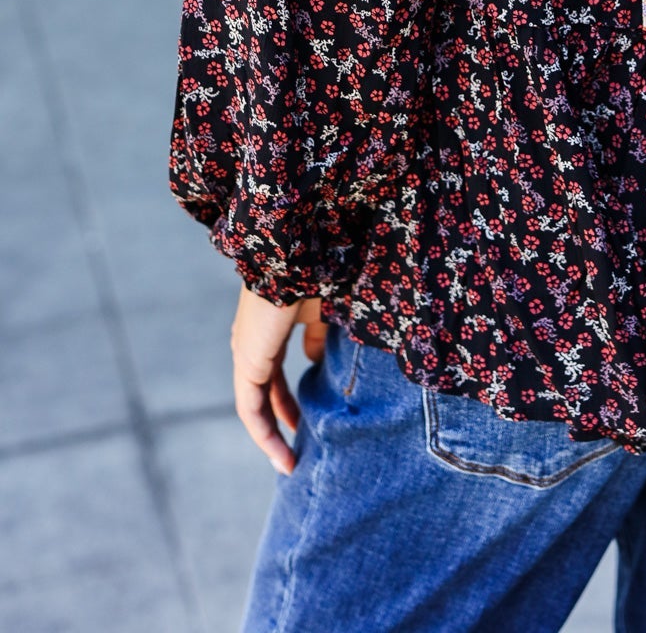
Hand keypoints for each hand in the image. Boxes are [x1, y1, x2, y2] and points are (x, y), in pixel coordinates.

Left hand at [230, 285, 325, 473]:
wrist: (297, 256)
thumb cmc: (316, 275)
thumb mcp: (323, 312)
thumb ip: (318, 339)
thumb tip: (314, 362)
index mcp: (270, 329)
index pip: (275, 374)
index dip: (291, 399)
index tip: (310, 420)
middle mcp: (253, 342)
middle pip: (265, 392)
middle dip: (282, 420)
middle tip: (300, 449)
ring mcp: (247, 351)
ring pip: (256, 404)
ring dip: (272, 434)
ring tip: (290, 463)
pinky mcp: (247, 362)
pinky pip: (251, 407)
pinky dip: (265, 432)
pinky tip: (282, 452)